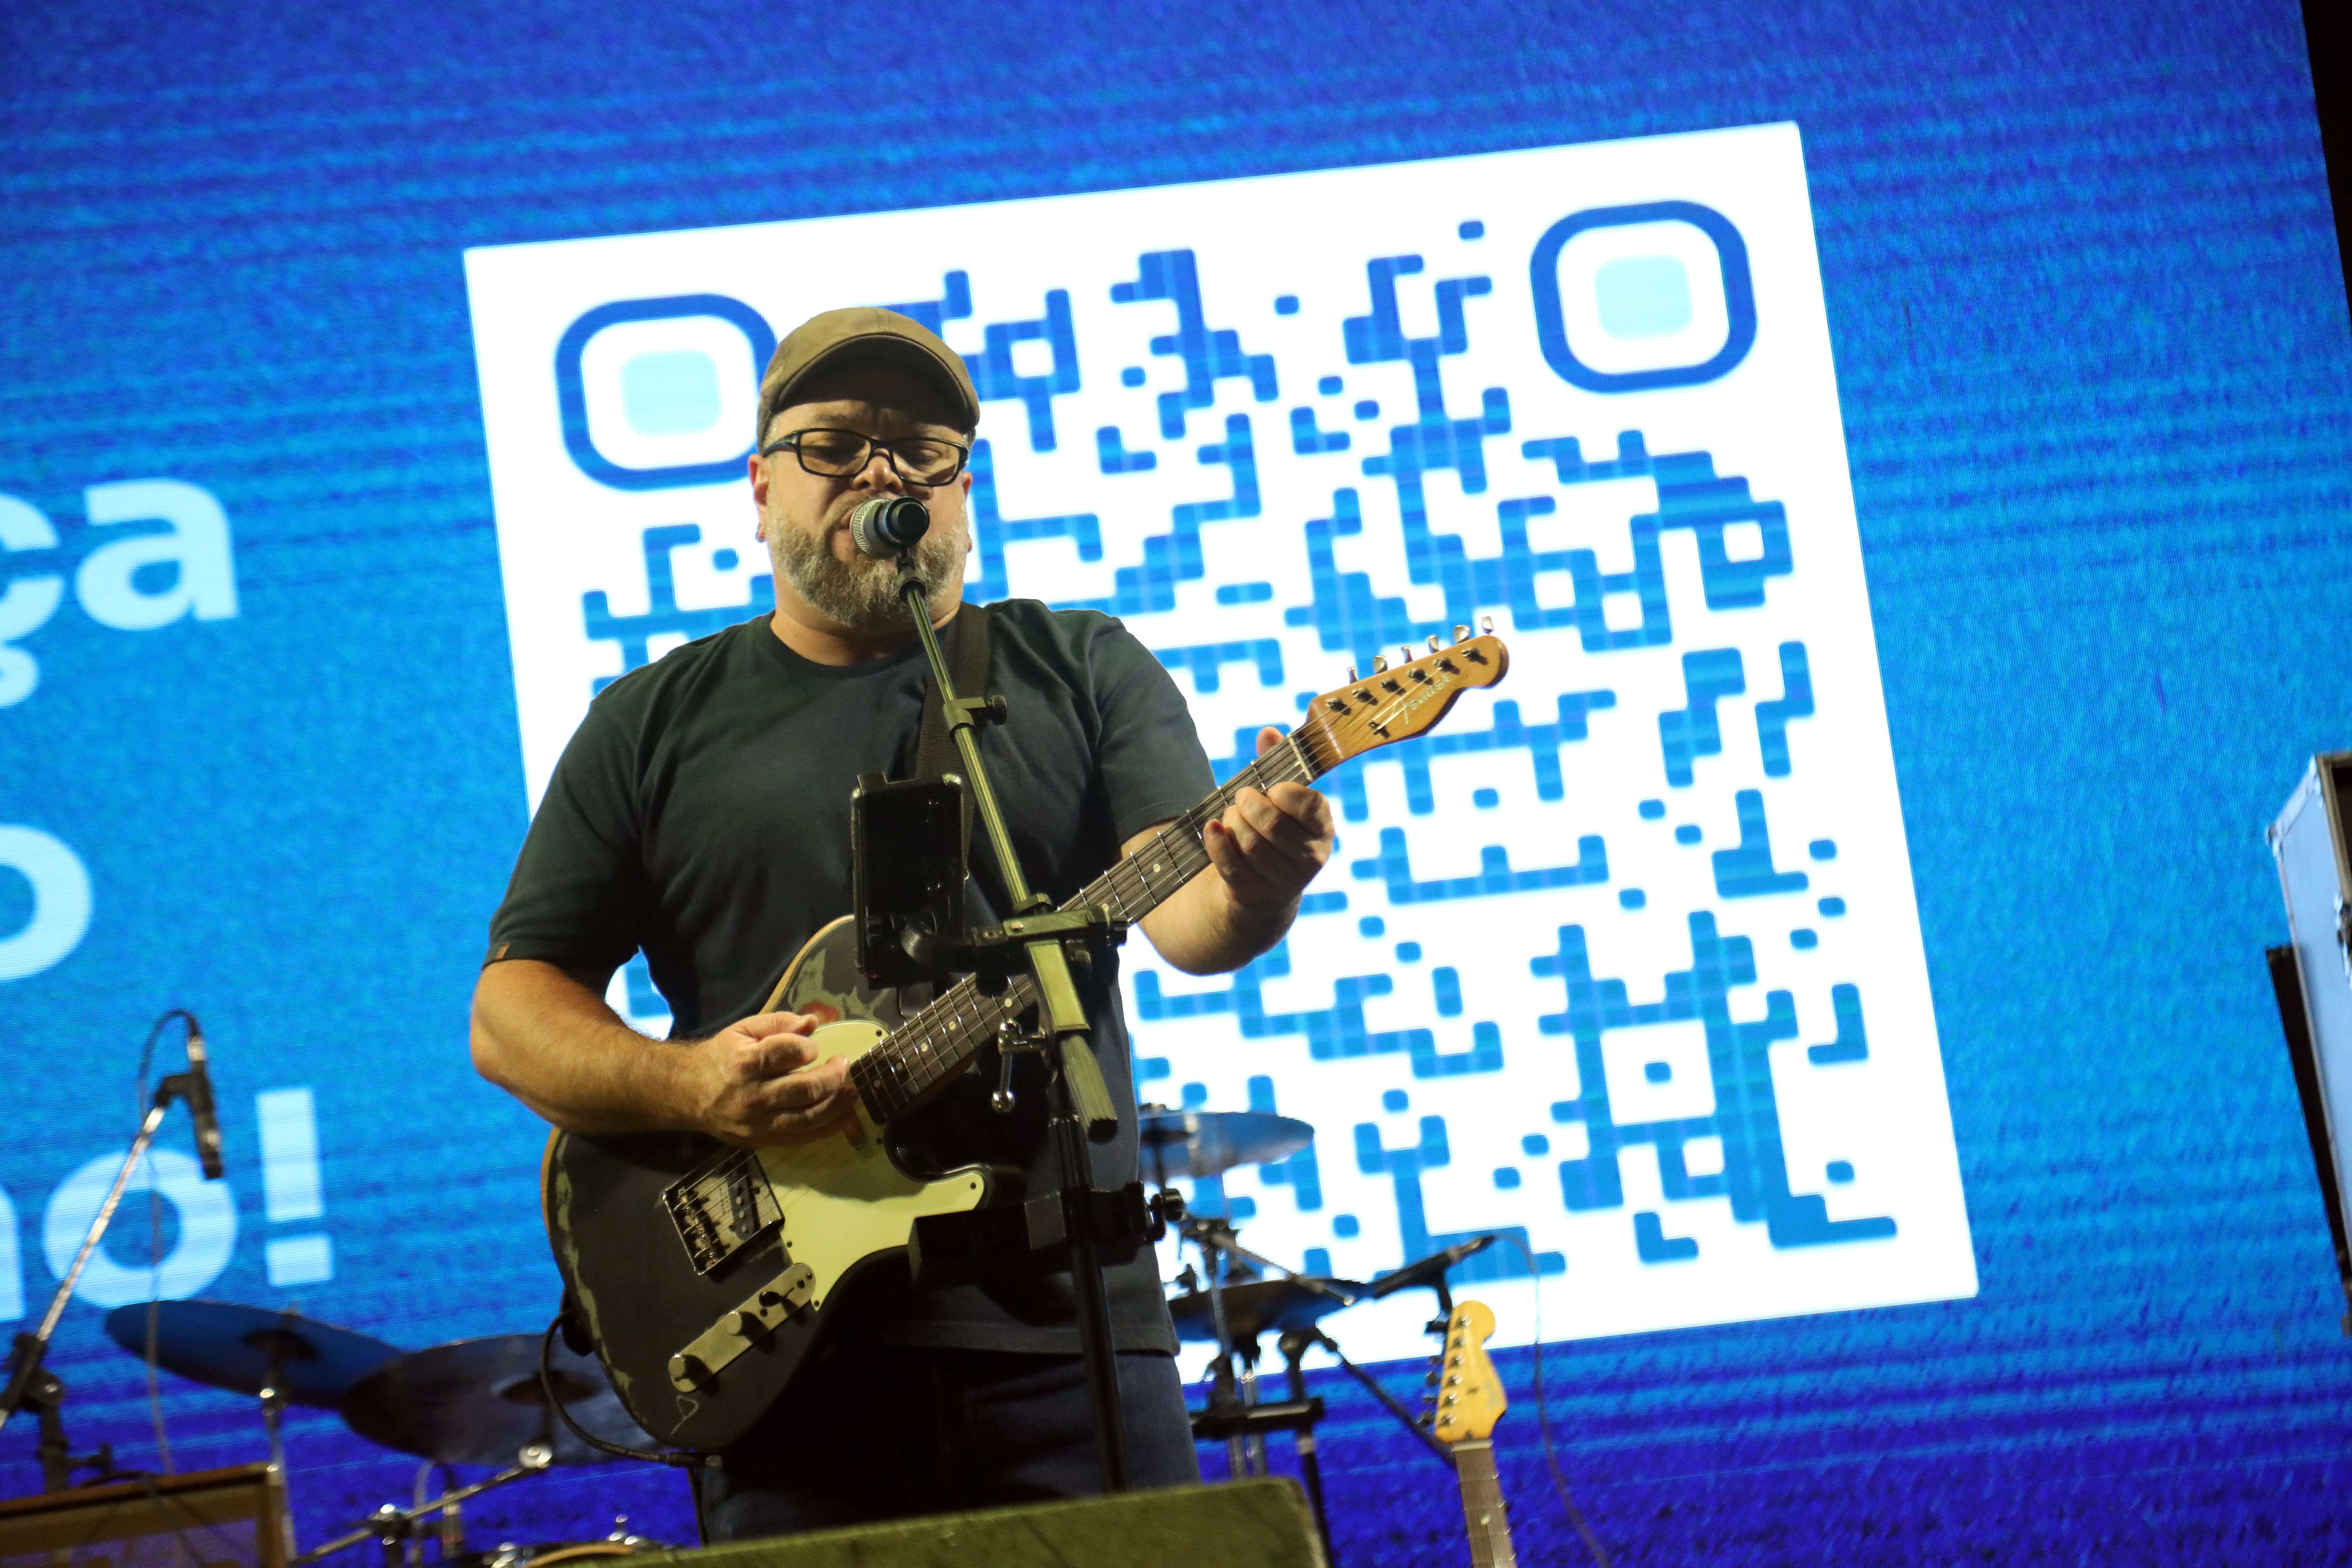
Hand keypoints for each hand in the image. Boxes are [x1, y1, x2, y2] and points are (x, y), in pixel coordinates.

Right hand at [684, 1012, 857, 1145]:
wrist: (687, 1094)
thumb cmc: (721, 1057)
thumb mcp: (743, 1030)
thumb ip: (779, 1023)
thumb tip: (813, 1022)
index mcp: (745, 1063)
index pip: (789, 1052)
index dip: (809, 1047)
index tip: (813, 1046)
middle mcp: (752, 1096)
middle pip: (805, 1089)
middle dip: (833, 1076)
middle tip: (844, 1065)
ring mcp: (757, 1123)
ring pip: (808, 1118)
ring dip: (837, 1105)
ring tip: (852, 1092)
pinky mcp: (761, 1141)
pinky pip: (801, 1138)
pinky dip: (827, 1128)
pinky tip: (842, 1116)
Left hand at [1202, 727, 1335, 910]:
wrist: (1265, 889)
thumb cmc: (1274, 831)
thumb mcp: (1281, 801)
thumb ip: (1277, 764)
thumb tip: (1268, 732)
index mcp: (1323, 829)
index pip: (1308, 804)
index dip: (1283, 791)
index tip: (1271, 789)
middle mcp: (1311, 858)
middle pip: (1273, 824)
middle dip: (1249, 805)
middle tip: (1242, 797)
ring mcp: (1284, 881)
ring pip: (1250, 844)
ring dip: (1233, 823)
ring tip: (1231, 816)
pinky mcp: (1255, 894)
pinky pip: (1231, 865)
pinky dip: (1216, 843)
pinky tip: (1211, 828)